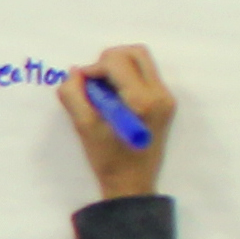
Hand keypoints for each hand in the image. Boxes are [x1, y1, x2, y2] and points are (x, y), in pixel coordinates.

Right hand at [62, 41, 175, 195]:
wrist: (133, 185)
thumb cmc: (108, 160)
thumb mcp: (84, 127)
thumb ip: (73, 95)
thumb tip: (74, 72)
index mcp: (142, 101)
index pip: (117, 62)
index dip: (93, 68)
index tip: (82, 86)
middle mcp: (160, 94)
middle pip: (135, 53)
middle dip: (108, 61)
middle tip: (94, 83)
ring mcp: (166, 98)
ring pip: (141, 61)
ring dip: (118, 68)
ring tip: (103, 91)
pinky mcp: (165, 102)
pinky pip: (145, 75)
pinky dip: (126, 78)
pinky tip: (115, 99)